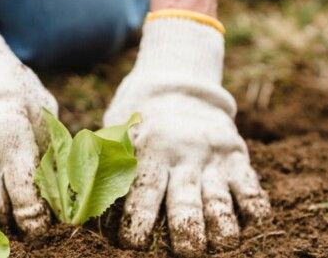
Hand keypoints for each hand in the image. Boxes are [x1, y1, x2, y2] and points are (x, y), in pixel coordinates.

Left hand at [104, 15, 269, 255]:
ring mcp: (212, 157)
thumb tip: (73, 211)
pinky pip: (252, 189)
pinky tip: (247, 225)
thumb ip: (99, 168)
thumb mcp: (115, 136)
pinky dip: (254, 211)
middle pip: (185, 203)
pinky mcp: (237, 157)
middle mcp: (181, 154)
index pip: (142, 192)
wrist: (178, 87)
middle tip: (185, 252)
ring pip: (220, 201)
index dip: (137, 223)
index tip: (131, 244)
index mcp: (147, 149)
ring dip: (220, 230)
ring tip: (217, 244)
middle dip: (185, 235)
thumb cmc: (137, 126)